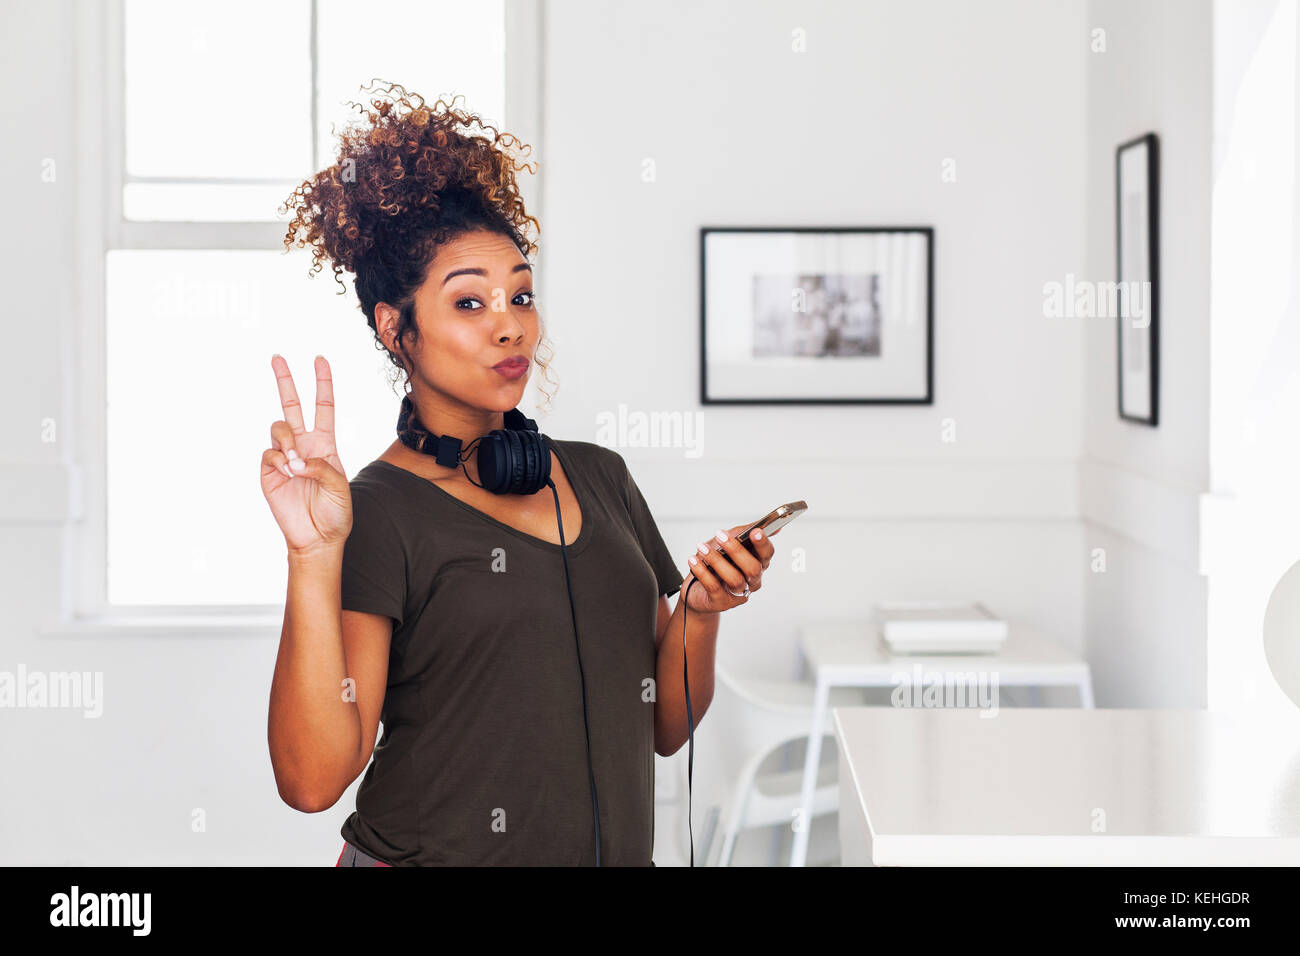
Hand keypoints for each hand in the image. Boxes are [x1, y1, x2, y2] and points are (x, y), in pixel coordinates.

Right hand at [260, 354, 351, 555]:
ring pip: (278, 428)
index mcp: (325, 444)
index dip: (322, 384)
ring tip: (296, 463)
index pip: (323, 407)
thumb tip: (295, 459)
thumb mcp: (339, 486)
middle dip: (285, 381)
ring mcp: (284, 457)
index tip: (320, 360)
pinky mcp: (269, 471)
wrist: (318, 537)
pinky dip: (279, 460)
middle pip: (292, 406)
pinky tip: (288, 473)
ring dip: (287, 440)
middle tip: (278, 357)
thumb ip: (321, 466)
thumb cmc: (335, 512)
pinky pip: (269, 453)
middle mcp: (303, 446)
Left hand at [681, 522, 778, 612]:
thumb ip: (744, 533)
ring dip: (716, 560)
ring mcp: (738, 593)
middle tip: (720, 535)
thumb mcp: (728, 543)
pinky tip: (693, 561)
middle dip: (736, 550)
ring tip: (702, 548)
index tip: (755, 531)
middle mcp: (752, 580)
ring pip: (734, 578)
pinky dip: (702, 572)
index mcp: (758, 564)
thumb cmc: (716, 563)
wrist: (696, 589)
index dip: (763, 543)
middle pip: (753, 568)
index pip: (767, 554)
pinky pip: (714, 587)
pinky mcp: (722, 602)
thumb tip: (770, 525)